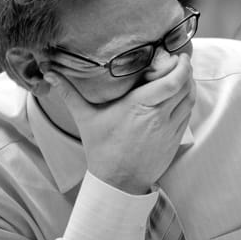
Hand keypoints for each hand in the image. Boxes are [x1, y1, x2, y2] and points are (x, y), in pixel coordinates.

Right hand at [43, 53, 194, 193]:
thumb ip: (70, 93)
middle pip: (184, 87)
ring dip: (190, 84)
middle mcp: (158, 116)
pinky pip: (187, 114)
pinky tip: (181, 94)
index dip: (180, 67)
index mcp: (139, 107)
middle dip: (186, 71)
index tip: (179, 56)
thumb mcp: (86, 119)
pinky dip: (188, 100)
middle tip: (181, 60)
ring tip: (183, 73)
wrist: (118, 183)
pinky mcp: (175, 139)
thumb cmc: (102, 150)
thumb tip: (50, 73)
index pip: (171, 83)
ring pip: (189, 100)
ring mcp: (169, 129)